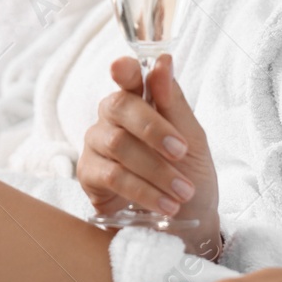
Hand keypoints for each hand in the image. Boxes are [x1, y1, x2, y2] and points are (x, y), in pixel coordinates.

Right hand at [78, 56, 219, 254]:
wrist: (188, 219)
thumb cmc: (188, 172)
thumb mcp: (193, 138)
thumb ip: (173, 102)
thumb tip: (162, 62)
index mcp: (139, 100)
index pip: (127, 76)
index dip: (125, 69)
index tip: (127, 66)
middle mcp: (112, 118)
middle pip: (119, 106)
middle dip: (154, 129)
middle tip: (182, 153)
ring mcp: (96, 145)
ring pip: (118, 144)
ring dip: (156, 170)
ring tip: (182, 191)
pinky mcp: (89, 175)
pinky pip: (112, 177)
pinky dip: (143, 191)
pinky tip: (165, 204)